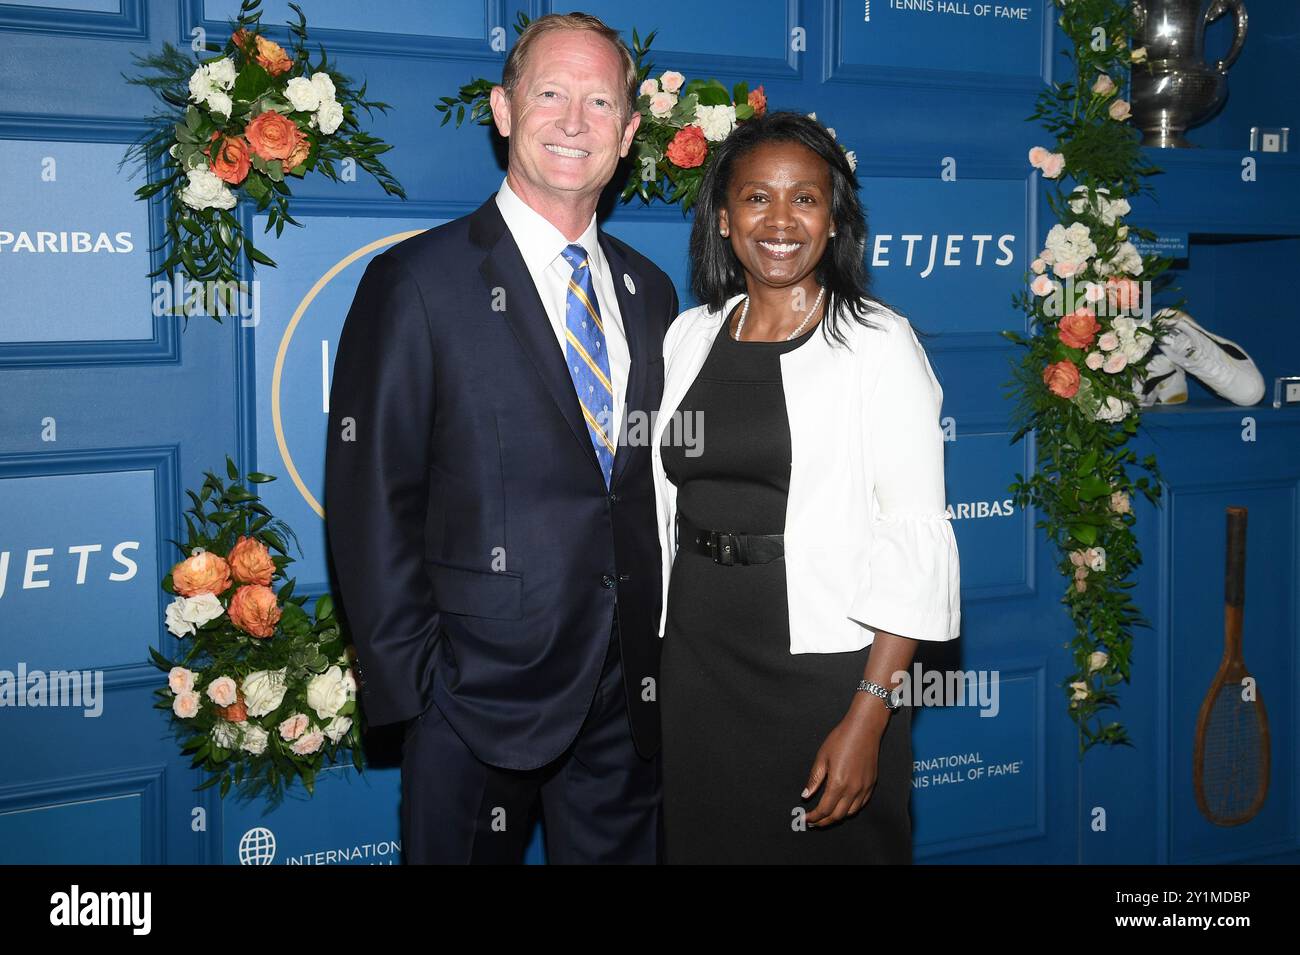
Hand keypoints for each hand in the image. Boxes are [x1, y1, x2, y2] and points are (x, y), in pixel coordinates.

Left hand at [802, 705, 887, 827]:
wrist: (864, 729)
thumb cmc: (841, 739)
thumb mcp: (822, 758)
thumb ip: (814, 779)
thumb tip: (806, 795)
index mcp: (838, 784)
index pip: (824, 809)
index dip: (813, 817)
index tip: (806, 818)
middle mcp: (852, 790)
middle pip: (837, 816)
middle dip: (823, 821)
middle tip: (814, 821)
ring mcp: (864, 788)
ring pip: (850, 813)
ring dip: (837, 817)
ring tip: (826, 815)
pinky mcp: (871, 784)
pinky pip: (861, 804)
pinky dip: (850, 809)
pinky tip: (842, 806)